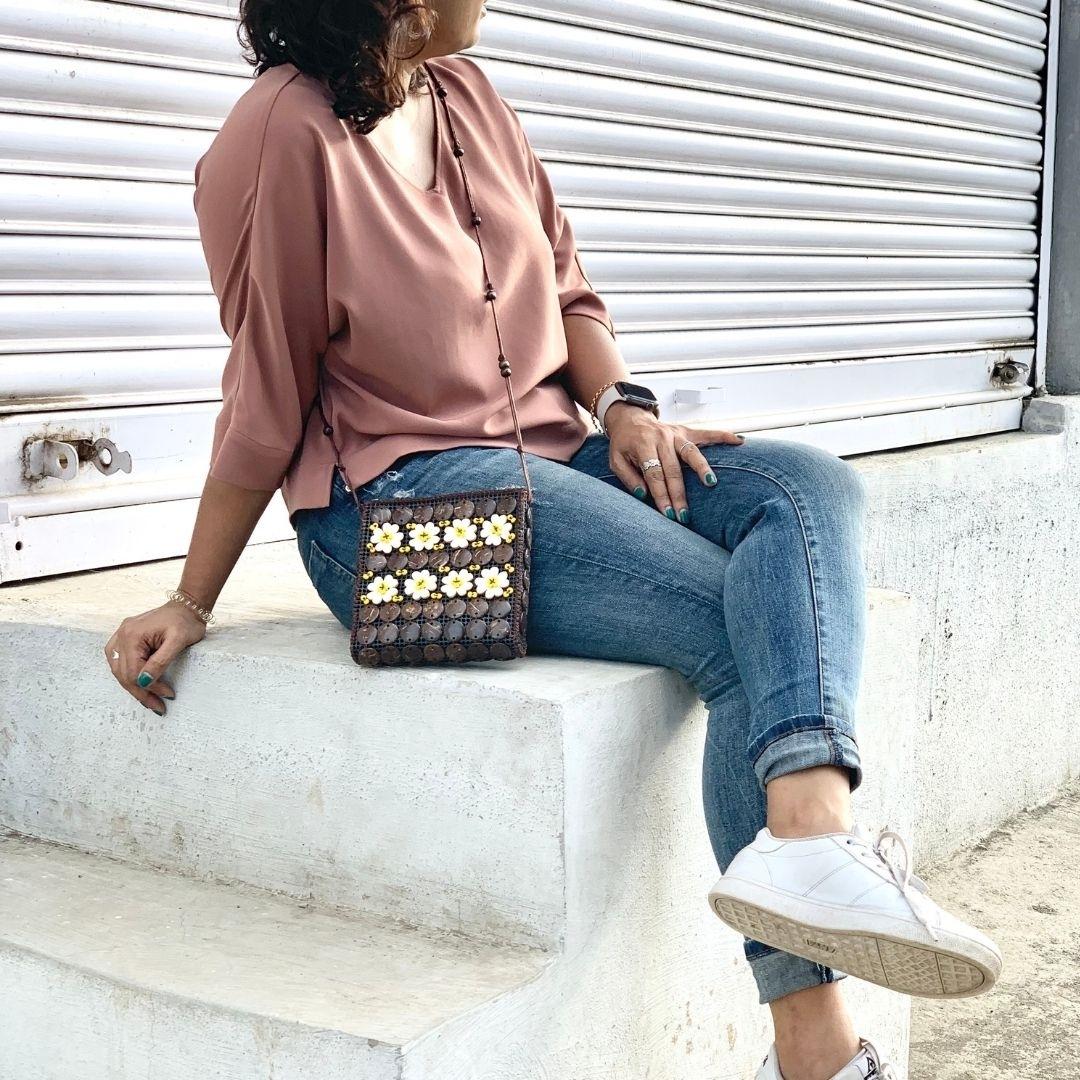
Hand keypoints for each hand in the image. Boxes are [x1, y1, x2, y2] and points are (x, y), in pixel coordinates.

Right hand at [103, 601, 206, 714]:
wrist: (187, 606)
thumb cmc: (185, 621)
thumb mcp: (178, 641)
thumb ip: (160, 661)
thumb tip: (144, 681)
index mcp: (132, 635)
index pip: (133, 672)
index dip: (149, 688)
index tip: (167, 696)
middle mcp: (121, 635)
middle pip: (123, 673)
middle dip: (141, 692)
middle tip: (158, 706)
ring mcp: (120, 635)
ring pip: (118, 669)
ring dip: (133, 686)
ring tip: (150, 699)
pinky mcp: (125, 637)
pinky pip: (119, 661)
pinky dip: (128, 674)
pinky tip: (139, 683)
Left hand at [603, 402, 744, 521]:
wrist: (630, 418)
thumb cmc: (623, 444)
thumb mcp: (615, 460)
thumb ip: (628, 477)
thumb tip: (643, 494)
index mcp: (643, 445)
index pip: (654, 474)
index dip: (661, 495)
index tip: (668, 514)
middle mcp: (661, 438)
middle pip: (673, 470)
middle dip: (679, 494)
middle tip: (684, 515)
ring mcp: (675, 434)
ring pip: (691, 452)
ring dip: (701, 468)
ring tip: (711, 482)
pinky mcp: (686, 432)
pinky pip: (707, 434)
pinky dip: (723, 436)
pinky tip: (739, 441)